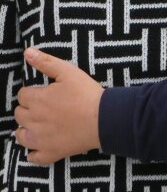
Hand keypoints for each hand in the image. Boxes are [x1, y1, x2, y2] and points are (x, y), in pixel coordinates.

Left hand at [15, 48, 103, 164]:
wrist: (103, 118)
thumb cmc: (87, 94)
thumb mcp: (69, 72)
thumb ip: (46, 62)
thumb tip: (27, 52)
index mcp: (36, 100)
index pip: (22, 95)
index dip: (33, 92)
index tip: (45, 92)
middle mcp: (32, 121)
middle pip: (19, 114)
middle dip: (29, 109)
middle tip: (46, 106)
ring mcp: (39, 139)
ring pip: (20, 136)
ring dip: (26, 129)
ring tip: (41, 124)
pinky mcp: (49, 153)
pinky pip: (33, 157)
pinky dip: (34, 153)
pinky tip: (41, 145)